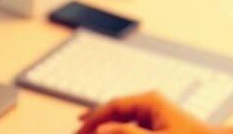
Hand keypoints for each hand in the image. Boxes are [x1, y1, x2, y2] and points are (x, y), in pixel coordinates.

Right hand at [75, 91, 232, 133]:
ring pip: (120, 118)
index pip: (112, 106)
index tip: (77, 132)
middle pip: (114, 110)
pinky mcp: (157, 123)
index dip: (92, 120)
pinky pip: (130, 125)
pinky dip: (117, 130)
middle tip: (76, 133)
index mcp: (149, 101)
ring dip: (104, 127)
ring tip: (86, 133)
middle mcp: (150, 103)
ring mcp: (153, 112)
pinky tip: (107, 133)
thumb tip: (101, 130)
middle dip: (94, 122)